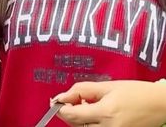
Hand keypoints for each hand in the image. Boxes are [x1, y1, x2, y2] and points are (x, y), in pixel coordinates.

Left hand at [51, 81, 165, 126]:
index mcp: (105, 114)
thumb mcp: (107, 86)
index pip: (71, 115)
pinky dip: (86, 121)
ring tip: (86, 103)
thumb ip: (83, 90)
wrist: (157, 105)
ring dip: (77, 116)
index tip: (54, 100)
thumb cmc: (134, 92)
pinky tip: (92, 111)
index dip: (59, 107)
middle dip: (68, 110)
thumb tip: (64, 95)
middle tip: (71, 98)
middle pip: (74, 123)